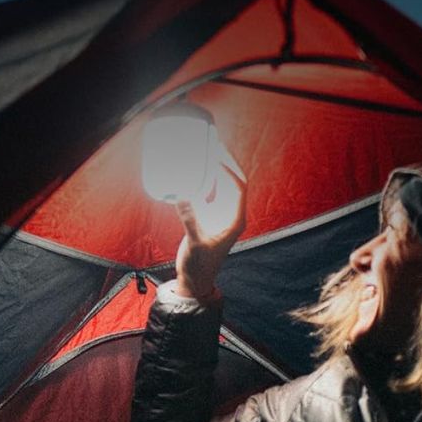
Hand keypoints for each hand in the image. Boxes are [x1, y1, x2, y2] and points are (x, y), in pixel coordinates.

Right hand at [174, 141, 246, 300]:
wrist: (195, 280)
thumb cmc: (200, 266)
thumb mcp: (196, 244)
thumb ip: (190, 221)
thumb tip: (182, 197)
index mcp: (235, 220)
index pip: (239, 187)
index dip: (230, 170)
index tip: (216, 157)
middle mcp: (231, 213)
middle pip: (233, 180)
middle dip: (225, 161)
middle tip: (213, 141)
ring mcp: (220, 214)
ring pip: (222, 183)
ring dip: (216, 166)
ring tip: (206, 146)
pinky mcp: (209, 215)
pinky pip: (210, 191)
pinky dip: (204, 178)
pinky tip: (195, 167)